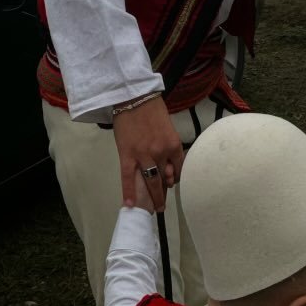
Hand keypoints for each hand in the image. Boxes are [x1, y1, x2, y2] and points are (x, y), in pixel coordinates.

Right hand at [111, 95, 183, 211]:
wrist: (133, 97)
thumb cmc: (152, 110)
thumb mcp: (168, 128)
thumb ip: (169, 147)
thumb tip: (167, 165)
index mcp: (174, 145)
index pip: (178, 169)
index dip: (174, 178)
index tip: (170, 184)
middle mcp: (161, 153)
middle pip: (165, 179)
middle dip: (163, 194)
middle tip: (161, 207)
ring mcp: (144, 156)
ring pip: (150, 182)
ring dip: (153, 197)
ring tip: (153, 209)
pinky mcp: (127, 156)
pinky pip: (128, 178)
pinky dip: (128, 192)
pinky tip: (129, 204)